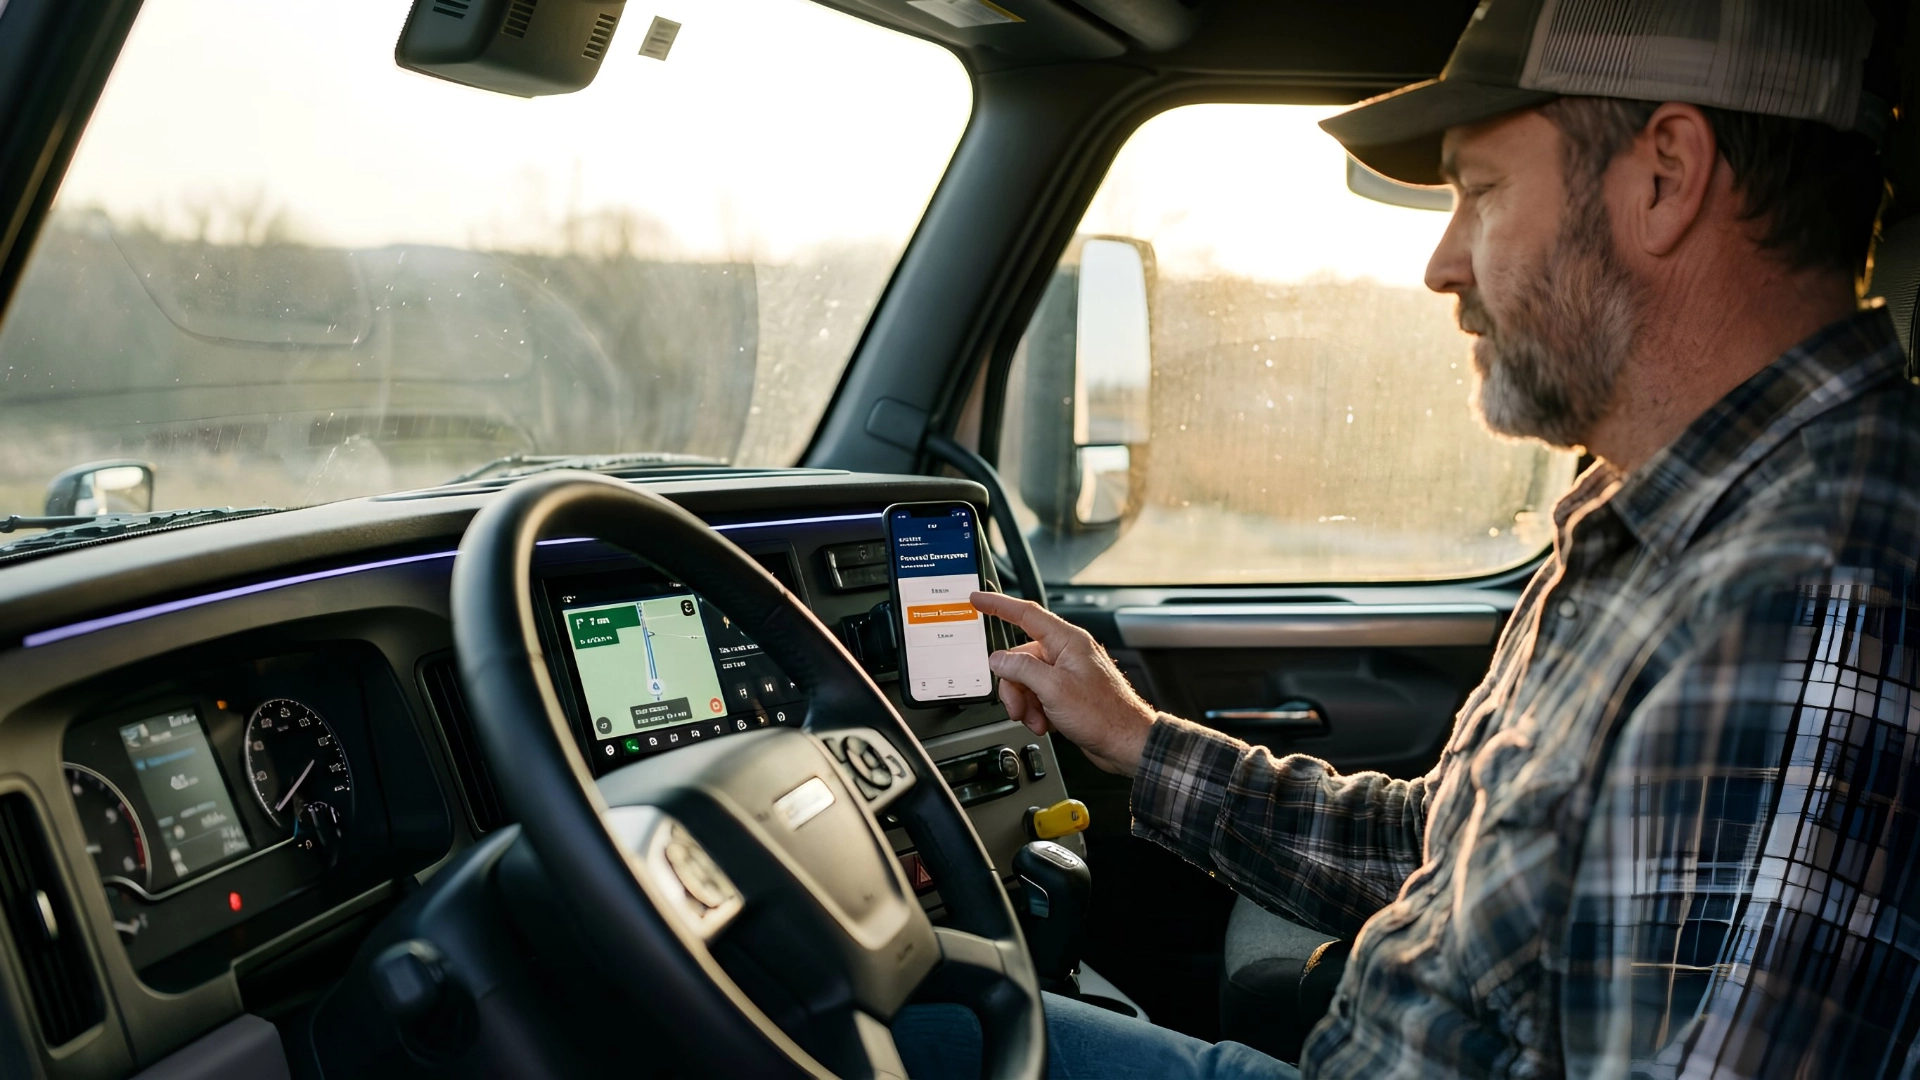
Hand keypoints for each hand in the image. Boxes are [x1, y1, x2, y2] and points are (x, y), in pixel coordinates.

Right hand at [970, 591, 1156, 776]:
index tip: (978, 599)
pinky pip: (1038, 695)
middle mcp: (1067, 654)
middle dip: (1014, 686)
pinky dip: (1036, 710)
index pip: (1026, 614)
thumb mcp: (1053, 689)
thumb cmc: (1104, 714)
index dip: (998, 605)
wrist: (1125, 743)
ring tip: (1037, 720)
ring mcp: (1067, 674)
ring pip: (1027, 680)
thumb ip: (1022, 669)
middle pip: (1021, 658)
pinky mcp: (1067, 693)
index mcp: (1067, 641)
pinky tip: (1046, 723)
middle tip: (1018, 707)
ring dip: (1025, 703)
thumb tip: (999, 660)